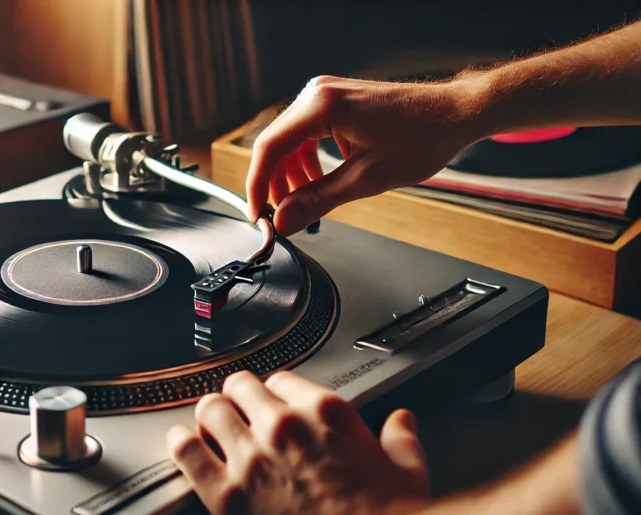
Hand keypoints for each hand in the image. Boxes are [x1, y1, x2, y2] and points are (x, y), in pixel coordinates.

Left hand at [167, 371, 429, 514]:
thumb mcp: (407, 471)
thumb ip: (400, 439)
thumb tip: (401, 423)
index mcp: (325, 413)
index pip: (281, 379)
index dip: (273, 392)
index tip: (271, 403)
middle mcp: (283, 426)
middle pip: (239, 386)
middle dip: (237, 397)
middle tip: (235, 410)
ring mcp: (251, 458)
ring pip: (209, 409)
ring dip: (209, 416)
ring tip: (208, 426)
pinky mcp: (227, 494)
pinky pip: (188, 452)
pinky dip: (181, 443)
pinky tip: (182, 443)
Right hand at [246, 75, 486, 234]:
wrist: (456, 113)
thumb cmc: (422, 137)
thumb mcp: (366, 179)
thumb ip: (318, 200)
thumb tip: (284, 221)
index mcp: (322, 106)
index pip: (270, 147)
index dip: (257, 185)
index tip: (257, 214)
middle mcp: (318, 93)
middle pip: (276, 143)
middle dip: (275, 183)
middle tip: (280, 215)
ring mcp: (326, 95)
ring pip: (290, 141)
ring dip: (291, 174)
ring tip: (302, 203)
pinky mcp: (335, 101)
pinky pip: (307, 133)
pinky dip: (307, 160)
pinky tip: (320, 180)